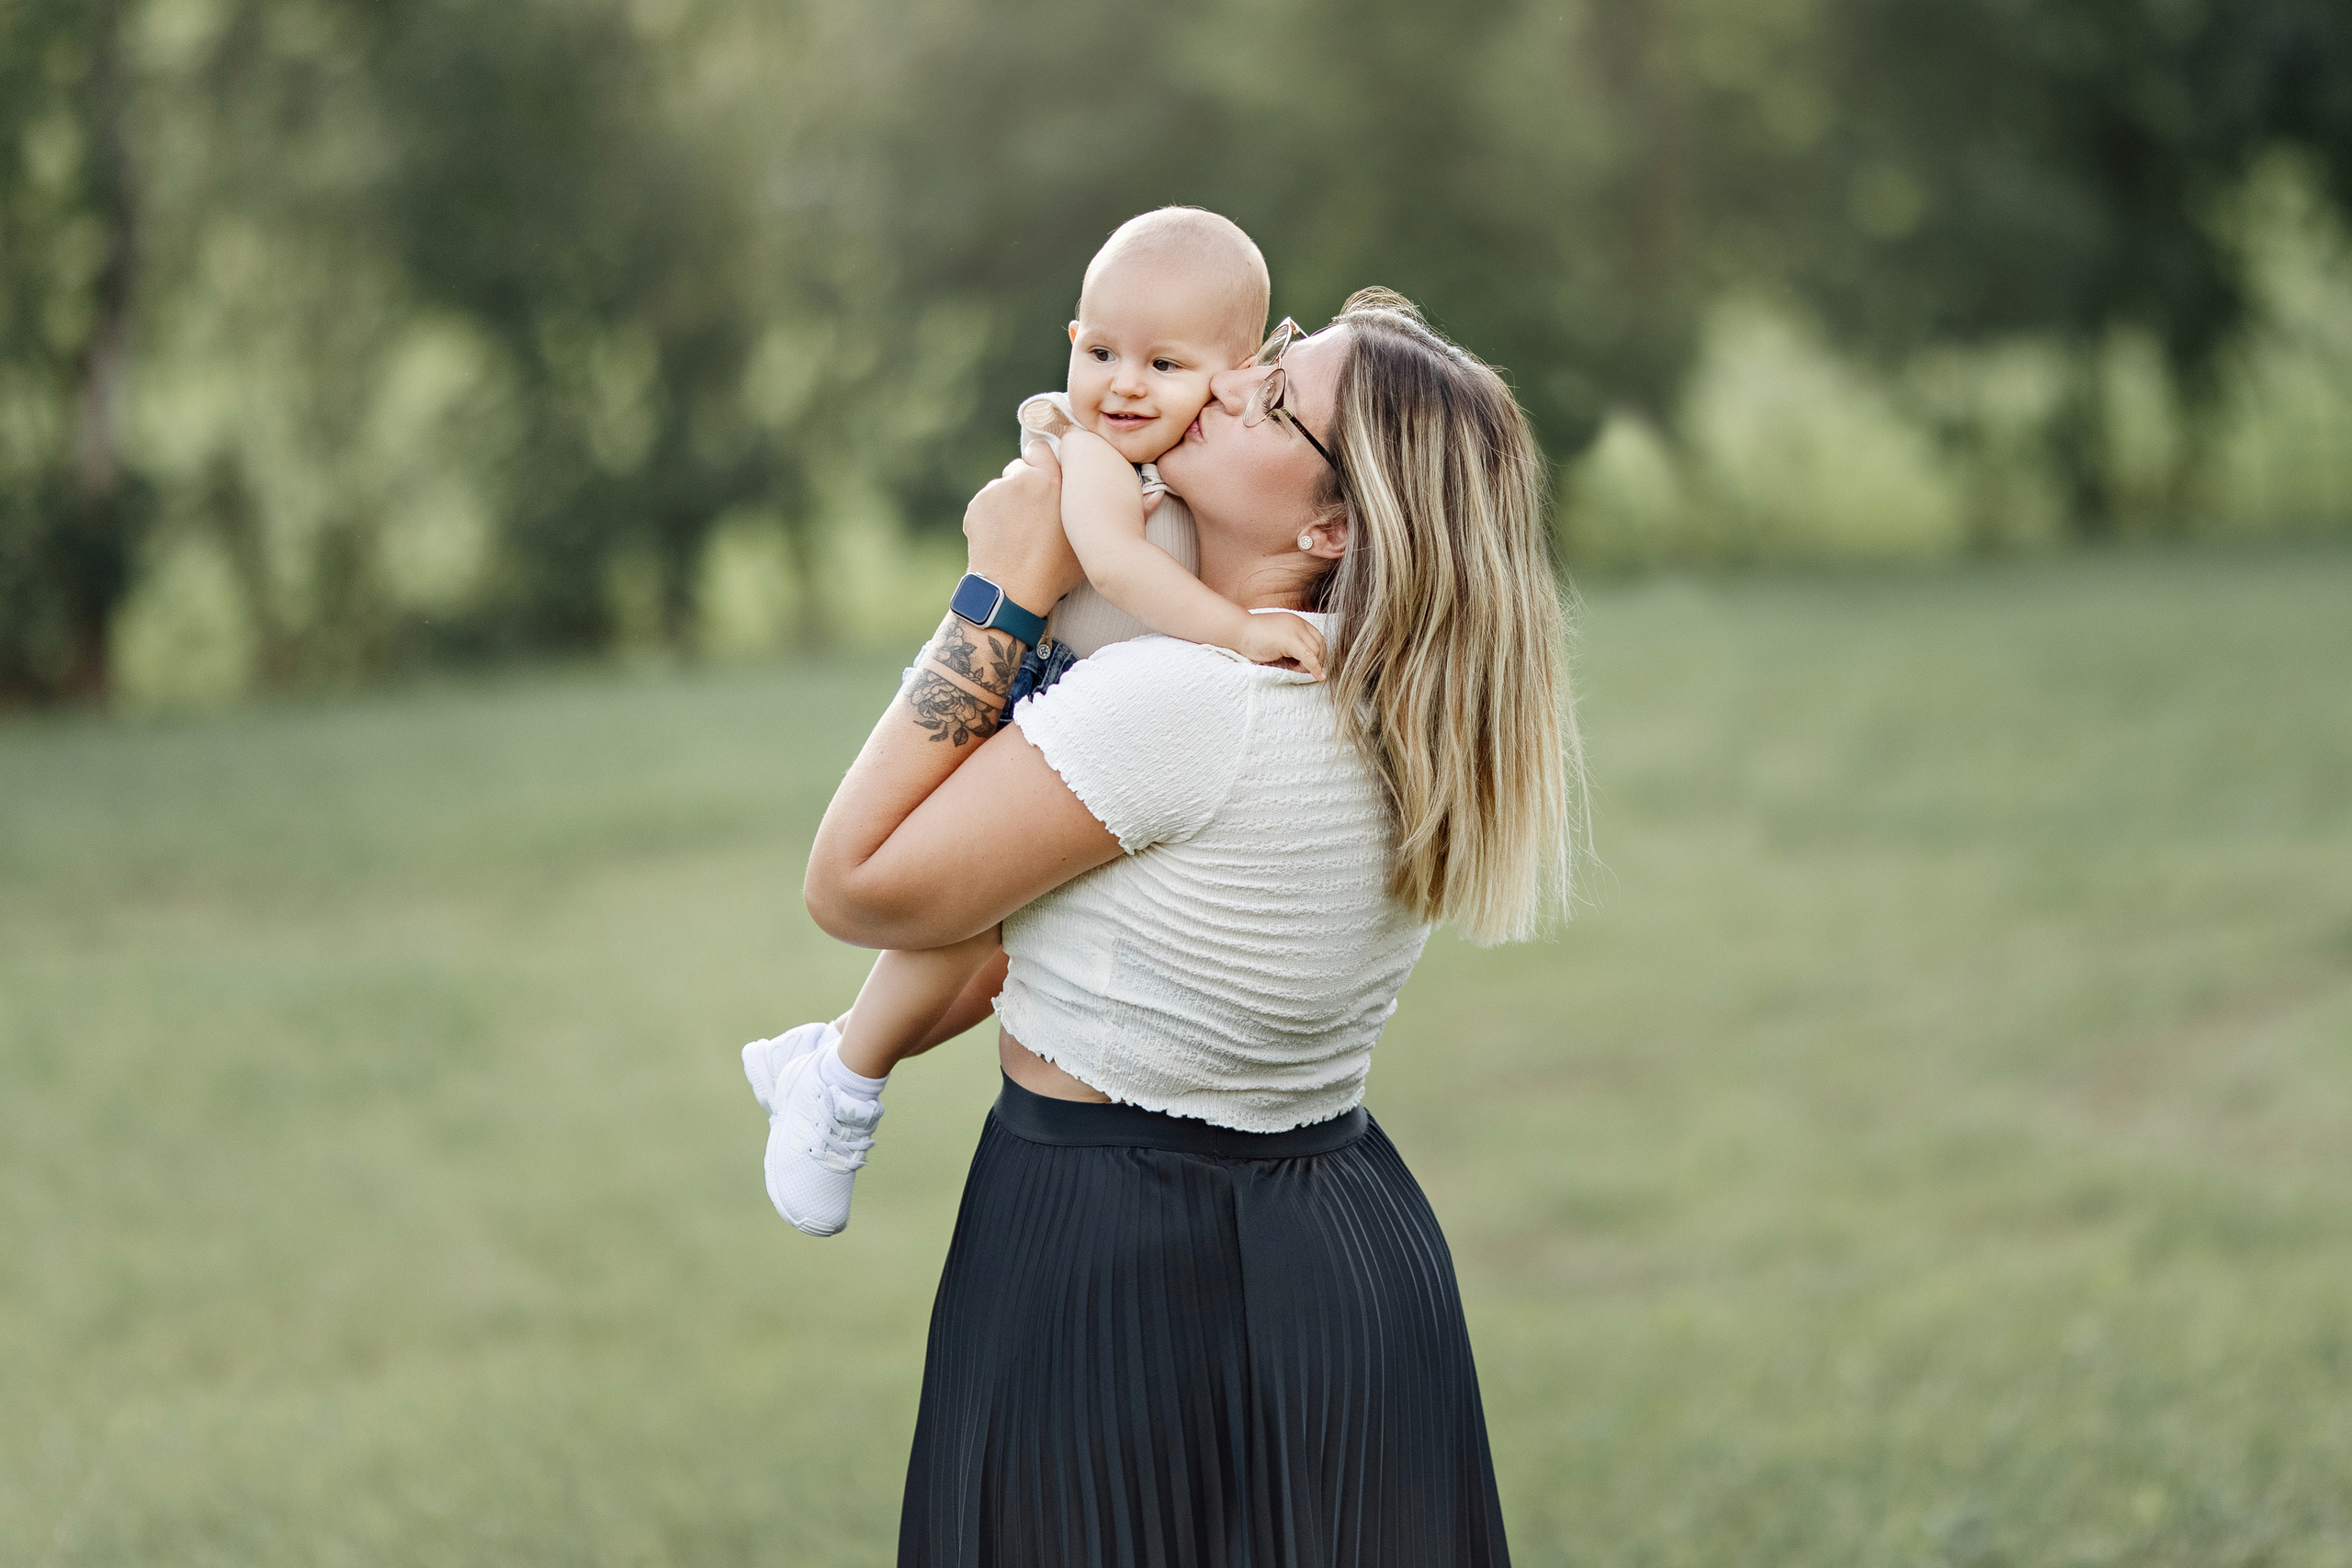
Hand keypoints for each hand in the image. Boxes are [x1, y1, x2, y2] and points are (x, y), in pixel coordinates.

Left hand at [963, 450, 1084, 614]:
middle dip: (1026, 483)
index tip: (1045, 479)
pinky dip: (993, 515)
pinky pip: (987, 502)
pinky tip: (1002, 538)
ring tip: (1018, 531)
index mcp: (1051, 481)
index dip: (1042, 462)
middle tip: (1034, 512)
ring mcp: (994, 491)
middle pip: (1020, 466)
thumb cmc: (1054, 570)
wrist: (1011, 592)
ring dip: (1009, 500)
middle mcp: (1021, 479)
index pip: (1040, 448)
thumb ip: (1080, 501)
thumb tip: (1083, 486)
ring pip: (1003, 485)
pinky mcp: (976, 505)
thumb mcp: (1083, 533)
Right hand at [1233, 611, 1326, 679]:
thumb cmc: (1252, 637)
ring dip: (1310, 665)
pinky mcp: (1290, 640)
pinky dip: (1314, 668)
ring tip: (1294, 669)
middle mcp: (1298, 623)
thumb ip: (1290, 645)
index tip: (1310, 665)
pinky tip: (1315, 676)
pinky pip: (1309, 657)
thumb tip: (1304, 662)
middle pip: (1319, 644)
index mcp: (1295, 621)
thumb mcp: (1277, 638)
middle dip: (1317, 660)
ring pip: (1315, 652)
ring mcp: (1295, 630)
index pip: (1317, 638)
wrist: (1238, 631)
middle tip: (1302, 670)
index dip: (1318, 653)